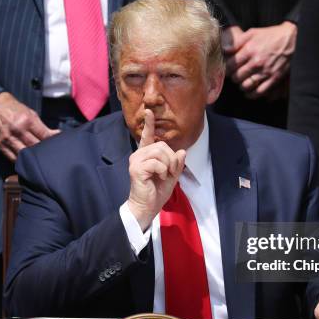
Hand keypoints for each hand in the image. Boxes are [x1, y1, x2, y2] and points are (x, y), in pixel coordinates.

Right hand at [0, 92, 59, 160]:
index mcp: (27, 120)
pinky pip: (12, 157)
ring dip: (32, 158)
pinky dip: (20, 161)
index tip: (57, 144)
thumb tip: (54, 134)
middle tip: (49, 153)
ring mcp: (7, 138)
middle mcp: (17, 130)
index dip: (52, 141)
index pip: (44, 136)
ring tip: (38, 159)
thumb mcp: (30, 112)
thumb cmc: (12, 108)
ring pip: (24, 154)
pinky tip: (26, 161)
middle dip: (44, 151)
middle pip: (35, 147)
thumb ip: (41, 126)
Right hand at [127, 109, 185, 230]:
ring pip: (160, 152)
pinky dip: (163, 170)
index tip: (149, 111)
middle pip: (161, 145)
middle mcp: (139, 155)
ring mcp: (136, 161)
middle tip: (171, 172)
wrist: (147, 207)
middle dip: (172, 158)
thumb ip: (177, 163)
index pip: (147, 136)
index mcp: (146, 155)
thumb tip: (182, 151)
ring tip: (165, 175)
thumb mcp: (172, 176)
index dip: (149, 123)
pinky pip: (157, 163)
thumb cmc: (156, 192)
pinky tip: (160, 177)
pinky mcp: (136, 168)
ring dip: (168, 165)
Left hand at [224, 21, 296, 99]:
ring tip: (242, 82)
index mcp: (250, 50)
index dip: (226, 68)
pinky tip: (249, 91)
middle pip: (237, 77)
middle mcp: (257, 62)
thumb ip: (236, 42)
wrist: (291, 39)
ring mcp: (266, 72)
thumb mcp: (252, 33)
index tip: (228, 68)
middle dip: (233, 77)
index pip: (230, 66)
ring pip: (246, 86)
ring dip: (241, 85)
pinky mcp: (274, 78)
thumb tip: (224, 50)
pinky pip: (259, 92)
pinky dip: (252, 94)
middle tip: (235, 75)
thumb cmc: (270, 35)